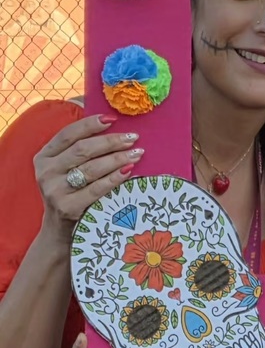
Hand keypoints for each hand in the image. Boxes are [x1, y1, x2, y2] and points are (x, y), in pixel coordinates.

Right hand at [34, 114, 143, 240]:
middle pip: (82, 150)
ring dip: (117, 158)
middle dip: (111, 142)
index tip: (113, 119)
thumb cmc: (72, 190)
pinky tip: (129, 171)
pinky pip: (96, 189)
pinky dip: (114, 178)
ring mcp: (54, 190)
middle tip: (133, 138)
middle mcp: (45, 172)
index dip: (90, 125)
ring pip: (91, 168)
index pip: (68, 134)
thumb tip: (112, 124)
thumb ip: (81, 149)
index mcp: (44, 156)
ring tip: (137, 153)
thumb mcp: (67, 168)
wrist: (60, 228)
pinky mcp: (67, 207)